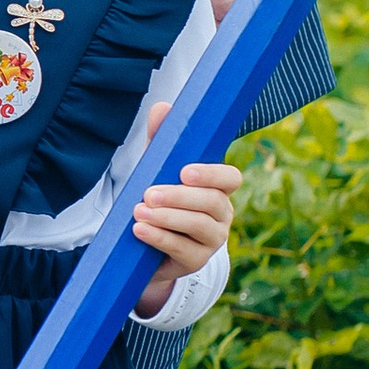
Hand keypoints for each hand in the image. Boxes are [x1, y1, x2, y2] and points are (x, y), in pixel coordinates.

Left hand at [131, 103, 240, 311]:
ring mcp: (212, 240)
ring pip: (199, 227)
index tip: (184, 172)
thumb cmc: (157, 200)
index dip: (211, 174)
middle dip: (180, 197)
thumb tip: (163, 107)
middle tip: (149, 193)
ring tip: (139, 211)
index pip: (230, 178)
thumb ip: (160, 141)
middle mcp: (222, 214)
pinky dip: (160, 238)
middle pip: (212, 203)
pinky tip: (140, 230)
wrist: (144, 246)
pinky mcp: (196, 261)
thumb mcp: (156, 169)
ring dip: (168, 218)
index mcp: (217, 188)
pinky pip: (183, 249)